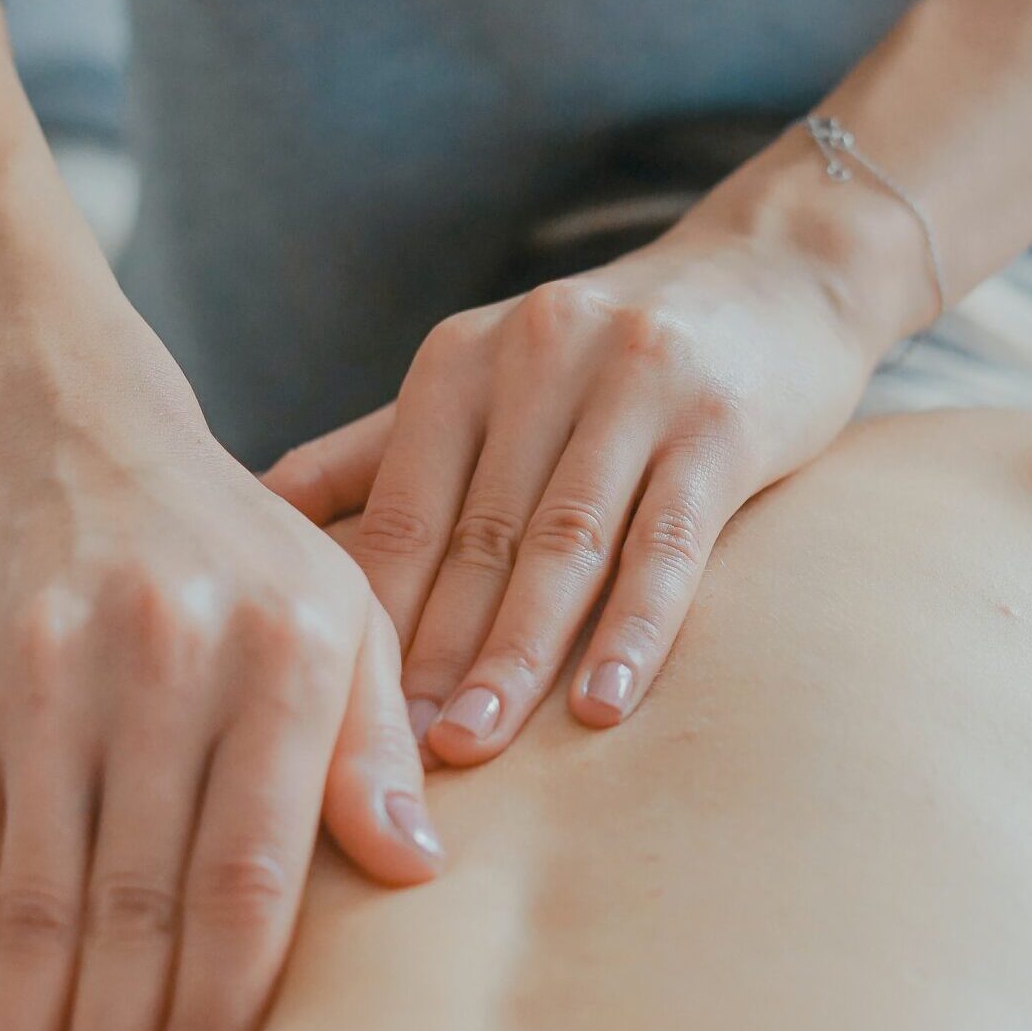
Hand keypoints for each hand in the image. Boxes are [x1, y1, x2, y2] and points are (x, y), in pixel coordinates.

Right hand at [0, 308, 442, 1030]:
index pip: (254, 875)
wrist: (67, 426)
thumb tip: (417, 874)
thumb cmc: (232, 542)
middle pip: (140, 910)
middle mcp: (169, 666)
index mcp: (287, 653)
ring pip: (40, 909)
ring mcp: (54, 681)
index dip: (229, 1010)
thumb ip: (375, 739)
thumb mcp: (339, 605)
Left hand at [264, 163, 918, 765]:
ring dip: (516, 653)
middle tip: (394, 760)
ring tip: (476, 743)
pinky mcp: (721, 423)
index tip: (338, 717)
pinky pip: (670, 541)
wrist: (775, 270)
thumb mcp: (484, 375)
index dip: (370, 617)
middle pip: (475, 536)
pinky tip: (603, 704)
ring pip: (564, 543)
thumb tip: (256, 508)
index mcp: (461, 360)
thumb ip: (377, 447)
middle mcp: (537, 359)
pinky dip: (634, 627)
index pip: (402, 510)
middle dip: (432, 654)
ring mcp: (634, 386)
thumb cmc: (607, 352)